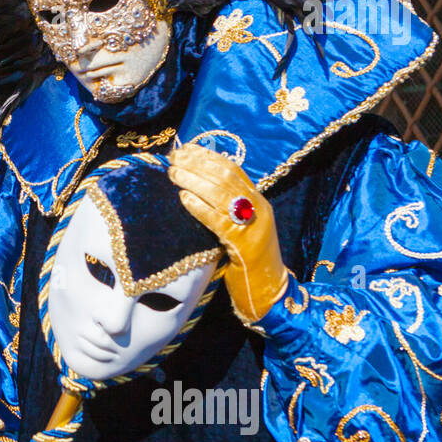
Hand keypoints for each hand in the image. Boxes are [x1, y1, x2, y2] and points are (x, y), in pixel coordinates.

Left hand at [168, 142, 288, 323]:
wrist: (267, 292)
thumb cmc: (247, 261)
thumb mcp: (237, 227)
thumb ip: (224, 208)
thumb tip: (194, 187)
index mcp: (257, 201)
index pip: (232, 169)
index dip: (207, 156)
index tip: (185, 149)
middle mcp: (258, 208)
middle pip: (226, 177)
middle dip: (198, 164)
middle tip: (174, 157)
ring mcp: (254, 225)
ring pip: (222, 194)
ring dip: (194, 181)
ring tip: (173, 174)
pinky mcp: (244, 244)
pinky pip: (219, 221)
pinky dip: (200, 207)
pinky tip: (184, 199)